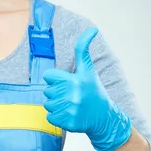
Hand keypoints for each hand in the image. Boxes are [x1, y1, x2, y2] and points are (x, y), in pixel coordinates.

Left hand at [42, 27, 131, 150]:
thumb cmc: (93, 90)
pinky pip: (49, 117)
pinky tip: (69, 115)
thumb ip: (83, 49)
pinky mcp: (67, 122)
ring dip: (56, 105)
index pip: (48, 76)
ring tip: (71, 105)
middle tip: (72, 95)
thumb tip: (92, 29)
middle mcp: (73, 94)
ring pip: (47, 104)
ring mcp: (70, 109)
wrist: (104, 117)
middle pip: (47, 91)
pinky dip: (57, 117)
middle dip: (57, 93)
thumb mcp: (88, 69)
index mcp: (76, 79)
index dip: (56, 79)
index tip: (68, 82)